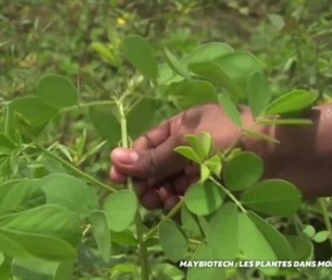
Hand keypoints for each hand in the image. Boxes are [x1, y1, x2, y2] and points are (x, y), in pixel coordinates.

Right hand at [109, 103, 252, 210]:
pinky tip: (176, 205)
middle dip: (145, 181)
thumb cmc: (232, 136)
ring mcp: (200, 168)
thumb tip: (115, 158)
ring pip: (170, 183)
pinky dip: (178, 202)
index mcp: (181, 127)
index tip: (116, 180)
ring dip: (160, 194)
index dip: (130, 160)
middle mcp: (188, 147)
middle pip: (156, 166)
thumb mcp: (187, 142)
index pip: (147, 144)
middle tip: (143, 196)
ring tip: (160, 202)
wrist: (284, 154)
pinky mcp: (213, 187)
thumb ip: (153, 156)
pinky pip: (187, 195)